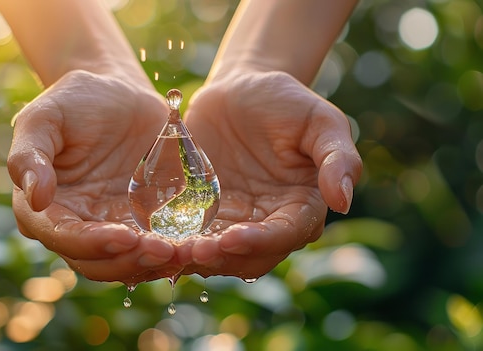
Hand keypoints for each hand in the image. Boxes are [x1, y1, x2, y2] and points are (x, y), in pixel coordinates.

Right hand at [7, 70, 182, 283]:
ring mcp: (108, 227)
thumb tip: (34, 197)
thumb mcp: (45, 117)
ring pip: (125, 262)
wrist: (118, 93)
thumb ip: (30, 154)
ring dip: (151, 263)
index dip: (90, 243)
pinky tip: (193, 245)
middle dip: (127, 261)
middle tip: (163, 251)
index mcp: (43, 206)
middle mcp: (74, 224)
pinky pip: (152, 245)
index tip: (123, 237)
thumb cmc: (75, 100)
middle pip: (95, 261)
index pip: (61, 235)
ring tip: (182, 253)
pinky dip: (170, 251)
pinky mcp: (140, 222)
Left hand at [179, 71, 362, 278]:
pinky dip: (175, 242)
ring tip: (171, 252)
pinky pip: (189, 235)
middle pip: (250, 255)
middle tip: (194, 253)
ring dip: (196, 258)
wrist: (240, 88)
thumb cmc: (286, 101)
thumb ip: (338, 157)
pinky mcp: (202, 213)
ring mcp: (233, 221)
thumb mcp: (319, 120)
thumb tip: (344, 201)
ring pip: (218, 254)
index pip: (286, 234)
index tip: (234, 238)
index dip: (262, 241)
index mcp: (301, 206)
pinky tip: (153, 240)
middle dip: (223, 258)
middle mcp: (268, 222)